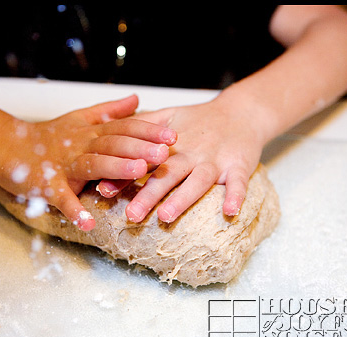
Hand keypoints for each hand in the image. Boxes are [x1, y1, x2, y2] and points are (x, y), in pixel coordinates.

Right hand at [0, 95, 176, 230]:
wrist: (9, 147)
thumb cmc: (49, 136)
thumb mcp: (80, 118)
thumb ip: (110, 111)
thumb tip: (137, 98)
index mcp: (91, 132)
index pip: (123, 128)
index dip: (147, 131)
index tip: (172, 136)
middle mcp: (80, 145)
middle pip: (112, 144)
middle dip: (138, 148)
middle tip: (163, 153)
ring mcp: (64, 165)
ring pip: (92, 165)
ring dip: (115, 169)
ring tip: (138, 172)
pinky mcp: (47, 185)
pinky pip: (61, 199)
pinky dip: (74, 211)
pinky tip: (89, 223)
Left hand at [97, 92, 267, 221]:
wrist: (241, 111)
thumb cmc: (200, 120)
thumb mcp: (169, 117)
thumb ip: (142, 128)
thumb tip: (110, 142)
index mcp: (171, 145)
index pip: (144, 160)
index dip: (123, 175)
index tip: (105, 191)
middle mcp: (191, 153)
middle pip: (167, 174)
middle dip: (148, 194)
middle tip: (131, 215)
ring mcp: (215, 160)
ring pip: (198, 180)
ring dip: (182, 198)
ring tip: (166, 215)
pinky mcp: (239, 165)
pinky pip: (239, 182)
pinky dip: (236, 196)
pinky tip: (229, 212)